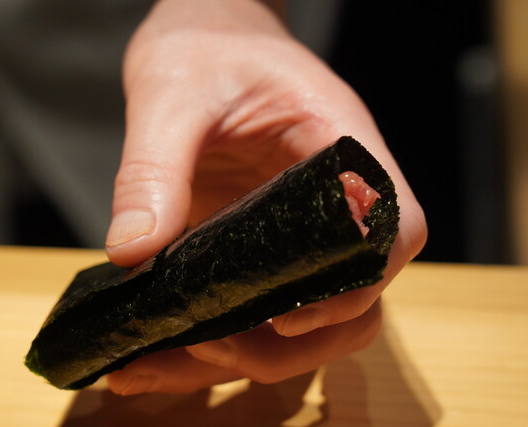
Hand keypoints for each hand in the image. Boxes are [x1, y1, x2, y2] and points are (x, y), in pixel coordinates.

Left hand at [105, 0, 426, 394]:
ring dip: (266, 351)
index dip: (359, 282)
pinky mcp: (268, 241)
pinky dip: (230, 337)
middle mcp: (332, 195)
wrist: (206, 35)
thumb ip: (153, 169)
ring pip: (320, 311)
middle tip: (220, 348)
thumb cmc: (205, 48)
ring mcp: (303, 223)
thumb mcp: (171, 95)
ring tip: (188, 354)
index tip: (290, 314)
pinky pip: (268, 300)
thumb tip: (133, 251)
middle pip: (361, 292)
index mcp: (338, 144)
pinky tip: (167, 350)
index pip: (394, 226)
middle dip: (302, 339)